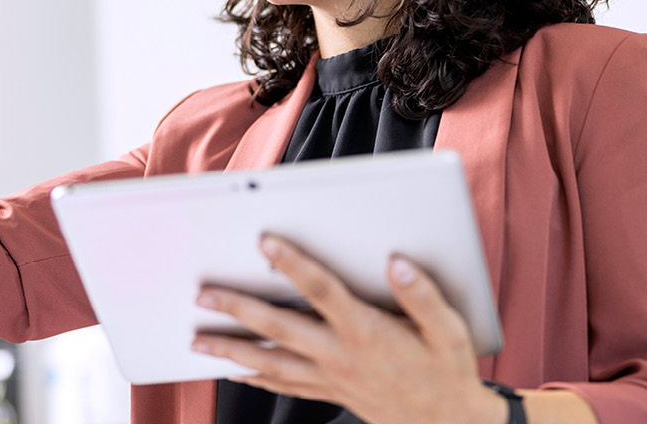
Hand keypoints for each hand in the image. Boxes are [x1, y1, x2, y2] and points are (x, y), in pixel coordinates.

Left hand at [191, 235, 505, 423]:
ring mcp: (330, 377)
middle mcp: (340, 355)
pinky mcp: (329, 391)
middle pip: (279, 328)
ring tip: (197, 340)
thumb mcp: (449, 330)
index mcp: (367, 331)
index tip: (265, 241)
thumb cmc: (446, 370)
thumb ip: (422, 294)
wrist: (447, 423)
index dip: (293, 264)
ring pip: (271, 362)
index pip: (322, 291)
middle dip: (238, 310)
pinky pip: (283, 385)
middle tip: (203, 294)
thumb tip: (396, 261)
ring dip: (232, 350)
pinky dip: (254, 378)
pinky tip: (233, 371)